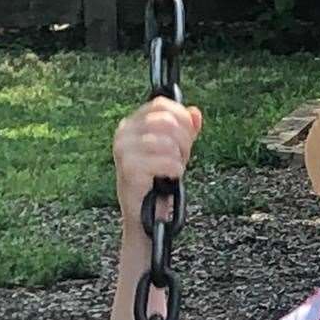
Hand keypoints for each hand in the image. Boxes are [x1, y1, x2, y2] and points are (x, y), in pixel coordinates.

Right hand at [113, 97, 203, 226]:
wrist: (145, 214)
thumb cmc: (156, 181)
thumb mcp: (175, 150)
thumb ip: (186, 129)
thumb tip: (195, 113)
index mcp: (132, 123)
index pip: (161, 105)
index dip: (182, 118)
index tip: (188, 137)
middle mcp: (124, 133)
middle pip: (166, 120)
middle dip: (183, 140)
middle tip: (182, 158)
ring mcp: (124, 150)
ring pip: (167, 141)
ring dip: (179, 158)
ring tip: (174, 169)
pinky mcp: (130, 169)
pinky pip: (166, 161)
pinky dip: (175, 170)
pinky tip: (170, 177)